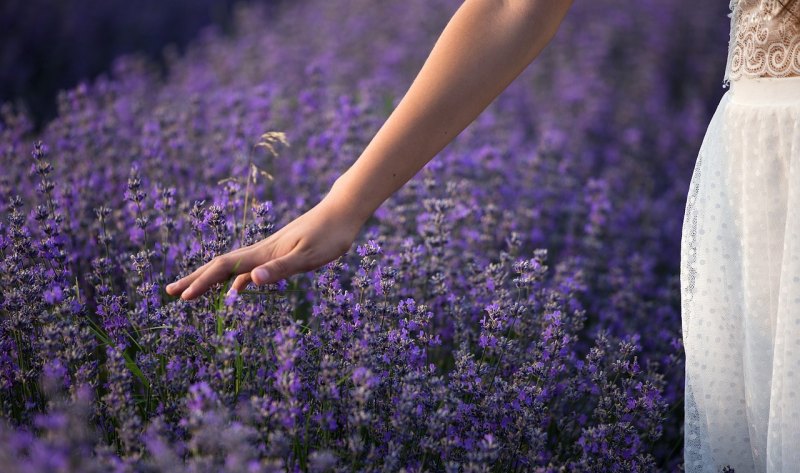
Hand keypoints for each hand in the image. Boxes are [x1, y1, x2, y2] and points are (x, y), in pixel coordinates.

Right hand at [166, 194, 363, 300]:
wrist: (343, 211)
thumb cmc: (331, 234)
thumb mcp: (309, 256)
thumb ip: (281, 269)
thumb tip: (251, 281)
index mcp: (265, 253)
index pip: (224, 268)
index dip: (202, 282)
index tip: (182, 298)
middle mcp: (262, 250)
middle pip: (220, 266)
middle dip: (195, 280)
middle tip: (170, 293)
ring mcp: (270, 250)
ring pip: (233, 267)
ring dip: (211, 280)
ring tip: (193, 292)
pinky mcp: (281, 251)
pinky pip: (250, 268)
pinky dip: (237, 280)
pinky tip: (237, 289)